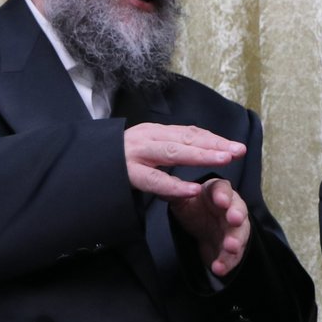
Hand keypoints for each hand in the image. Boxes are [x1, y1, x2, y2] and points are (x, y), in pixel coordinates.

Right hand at [123, 123, 245, 199]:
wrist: (84, 166)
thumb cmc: (116, 160)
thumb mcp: (145, 148)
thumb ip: (168, 149)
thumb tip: (199, 148)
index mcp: (153, 132)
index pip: (189, 132)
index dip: (213, 138)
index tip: (235, 146)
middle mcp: (146, 138)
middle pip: (185, 138)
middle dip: (214, 144)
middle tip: (238, 151)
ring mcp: (135, 155)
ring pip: (172, 153)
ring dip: (200, 156)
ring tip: (224, 160)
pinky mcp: (126, 174)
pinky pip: (154, 180)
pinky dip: (174, 185)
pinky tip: (192, 189)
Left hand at [170, 178, 250, 276]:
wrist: (198, 231)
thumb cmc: (192, 210)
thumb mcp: (179, 202)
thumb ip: (174, 194)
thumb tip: (170, 187)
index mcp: (216, 191)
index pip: (222, 188)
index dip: (223, 194)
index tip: (221, 201)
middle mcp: (231, 208)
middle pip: (238, 209)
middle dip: (237, 215)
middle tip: (234, 220)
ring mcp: (234, 229)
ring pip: (240, 233)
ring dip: (236, 240)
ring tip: (230, 248)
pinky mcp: (234, 248)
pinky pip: (234, 256)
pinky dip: (227, 262)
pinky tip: (219, 268)